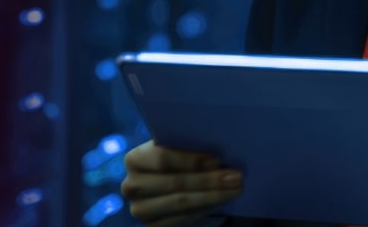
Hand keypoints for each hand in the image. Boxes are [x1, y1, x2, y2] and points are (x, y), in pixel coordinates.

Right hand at [121, 140, 244, 225]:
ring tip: (235, 190)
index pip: (162, 158)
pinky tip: (221, 203)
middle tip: (236, 177)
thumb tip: (217, 149)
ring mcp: (140, 210)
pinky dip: (206, 210)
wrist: (167, 191)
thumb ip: (188, 147)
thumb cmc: (177, 165)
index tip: (217, 161)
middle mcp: (131, 186)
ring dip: (213, 197)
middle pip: (175, 183)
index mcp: (135, 159)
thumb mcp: (176, 152)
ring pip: (182, 203)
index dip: (190, 160)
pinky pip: (184, 219)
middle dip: (209, 180)